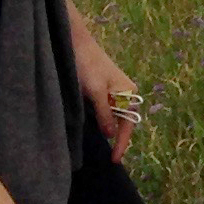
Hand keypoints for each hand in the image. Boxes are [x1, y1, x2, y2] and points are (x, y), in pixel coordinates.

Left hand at [69, 14, 141, 161]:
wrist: (75, 44)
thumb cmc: (87, 65)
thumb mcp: (95, 91)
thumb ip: (104, 113)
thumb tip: (111, 135)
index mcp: (128, 92)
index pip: (128, 124)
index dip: (122, 143)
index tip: (115, 160)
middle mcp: (125, 92)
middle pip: (125, 121)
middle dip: (120, 139)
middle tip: (112, 158)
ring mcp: (114, 91)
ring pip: (116, 116)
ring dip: (112, 130)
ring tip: (107, 148)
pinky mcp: (103, 89)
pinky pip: (108, 110)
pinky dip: (104, 121)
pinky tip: (98, 129)